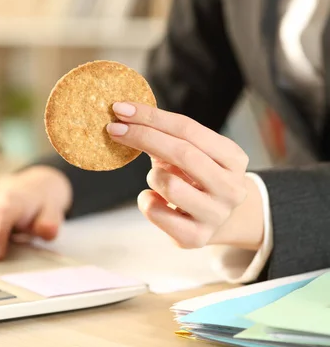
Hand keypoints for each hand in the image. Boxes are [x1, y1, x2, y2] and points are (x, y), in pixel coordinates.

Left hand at [107, 102, 263, 250]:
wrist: (216, 220)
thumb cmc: (195, 178)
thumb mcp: (190, 153)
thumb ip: (165, 135)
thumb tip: (124, 114)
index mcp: (233, 158)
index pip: (188, 129)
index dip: (151, 117)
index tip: (121, 109)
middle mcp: (231, 187)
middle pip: (182, 153)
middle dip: (142, 137)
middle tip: (113, 129)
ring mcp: (216, 215)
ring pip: (169, 185)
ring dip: (152, 177)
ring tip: (158, 179)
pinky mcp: (195, 237)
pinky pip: (156, 211)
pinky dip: (147, 201)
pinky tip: (156, 200)